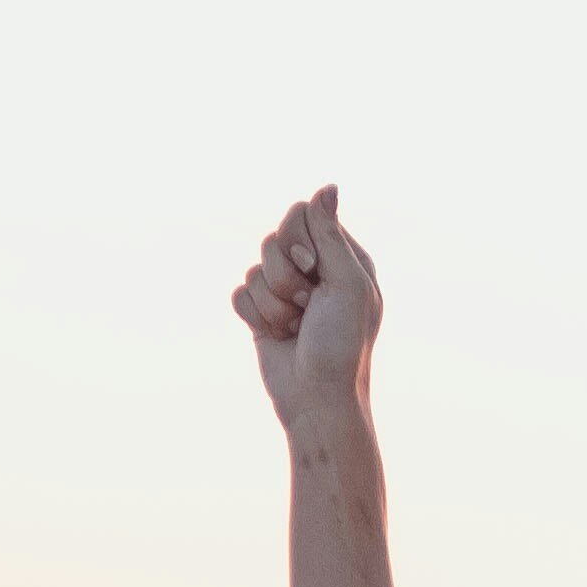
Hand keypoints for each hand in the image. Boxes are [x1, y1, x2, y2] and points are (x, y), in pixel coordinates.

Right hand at [231, 187, 381, 448]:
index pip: (303, 214)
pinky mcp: (262, 312)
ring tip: (295, 327)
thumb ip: (330, 235)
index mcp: (342, 257)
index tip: (314, 270)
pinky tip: (277, 335)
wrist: (316, 399)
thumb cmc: (342, 345)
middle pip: (274, 237)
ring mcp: (286, 291)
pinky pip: (240, 293)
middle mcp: (314, 269)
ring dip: (273, 303)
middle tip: (307, 303)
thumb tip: (327, 186)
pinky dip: (255, 316)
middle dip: (284, 275)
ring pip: (255, 268)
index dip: (299, 240)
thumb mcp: (346, 284)